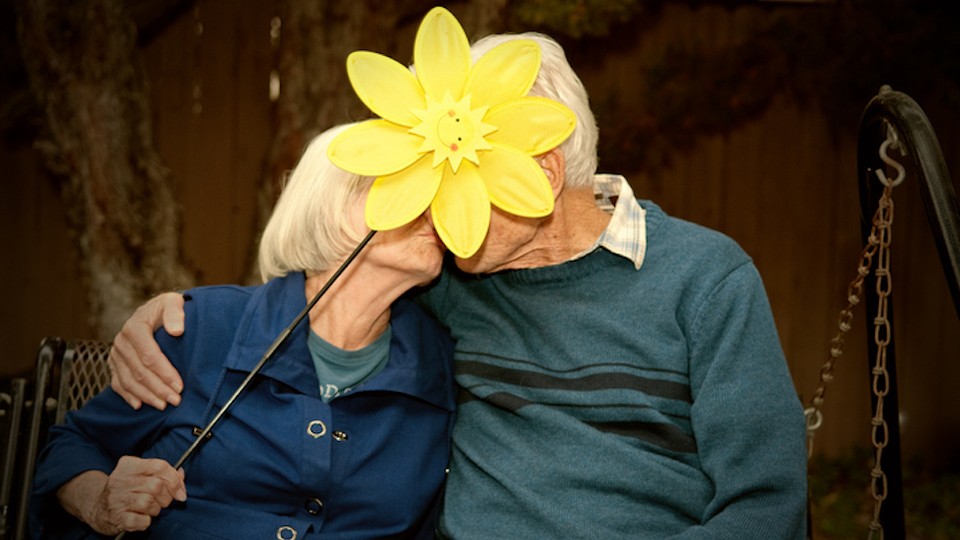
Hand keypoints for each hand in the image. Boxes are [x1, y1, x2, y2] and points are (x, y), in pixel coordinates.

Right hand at [58, 456, 185, 535]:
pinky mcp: (117, 517)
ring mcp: (117, 499)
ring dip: (156, 509)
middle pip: (157, 486)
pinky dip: (147, 521)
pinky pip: (142, 521)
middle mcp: (121, 480)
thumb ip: (162, 473)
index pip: (160, 466)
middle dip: (166, 497)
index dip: (175, 480)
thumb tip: (181, 475)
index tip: (180, 492)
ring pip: (150, 503)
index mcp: (129, 465)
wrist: (98, 507)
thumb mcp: (141, 474)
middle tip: (162, 501)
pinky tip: (142, 518)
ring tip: (150, 509)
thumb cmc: (126, 489)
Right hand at [109, 292, 185, 409]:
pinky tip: (139, 405)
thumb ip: (175, 313)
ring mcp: (116, 354)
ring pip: (128, 380)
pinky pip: (117, 383)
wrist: (154, 310)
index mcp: (135, 327)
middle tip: (176, 400)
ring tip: (163, 405)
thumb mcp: (173, 303)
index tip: (180, 386)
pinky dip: (128, 395)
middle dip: (158, 388)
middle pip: (139, 371)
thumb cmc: (167, 308)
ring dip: (146, 395)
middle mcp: (121, 341)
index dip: (164, 373)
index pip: (149, 355)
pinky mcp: (114, 364)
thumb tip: (177, 330)